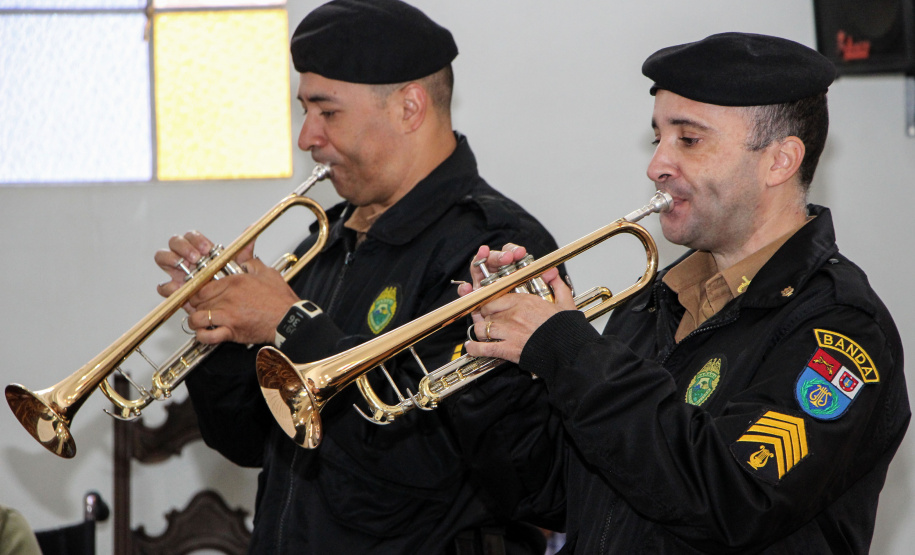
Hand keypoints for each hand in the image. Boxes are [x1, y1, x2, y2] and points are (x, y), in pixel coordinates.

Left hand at [154, 230, 292, 344]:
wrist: (289, 319)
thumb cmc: (280, 299)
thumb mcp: (267, 272)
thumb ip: (251, 261)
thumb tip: (246, 252)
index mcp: (234, 282)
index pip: (202, 285)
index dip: (196, 290)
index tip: (197, 293)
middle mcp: (227, 298)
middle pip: (197, 301)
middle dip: (194, 305)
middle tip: (196, 307)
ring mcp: (228, 315)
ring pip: (197, 318)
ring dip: (195, 321)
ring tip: (199, 322)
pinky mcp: (232, 331)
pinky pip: (208, 335)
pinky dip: (203, 336)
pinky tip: (205, 334)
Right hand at [154, 230, 254, 301]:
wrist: (227, 305)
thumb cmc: (229, 283)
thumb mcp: (238, 266)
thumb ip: (244, 249)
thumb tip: (251, 229)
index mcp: (199, 250)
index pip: (191, 236)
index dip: (196, 239)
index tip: (208, 248)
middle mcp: (186, 259)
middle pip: (174, 242)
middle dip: (183, 246)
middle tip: (197, 257)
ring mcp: (177, 273)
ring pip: (163, 257)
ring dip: (172, 259)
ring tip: (187, 267)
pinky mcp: (175, 291)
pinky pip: (163, 285)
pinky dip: (168, 285)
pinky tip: (179, 286)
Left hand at [458, 243, 575, 363]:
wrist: (568, 350)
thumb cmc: (566, 330)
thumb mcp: (565, 302)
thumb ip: (557, 285)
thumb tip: (552, 273)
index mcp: (524, 301)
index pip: (495, 298)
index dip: (490, 303)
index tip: (490, 307)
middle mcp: (512, 315)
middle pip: (486, 313)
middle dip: (485, 317)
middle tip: (486, 320)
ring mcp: (508, 332)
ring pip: (482, 328)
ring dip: (481, 331)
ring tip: (482, 334)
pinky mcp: (507, 349)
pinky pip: (483, 348)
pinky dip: (475, 348)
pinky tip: (471, 347)